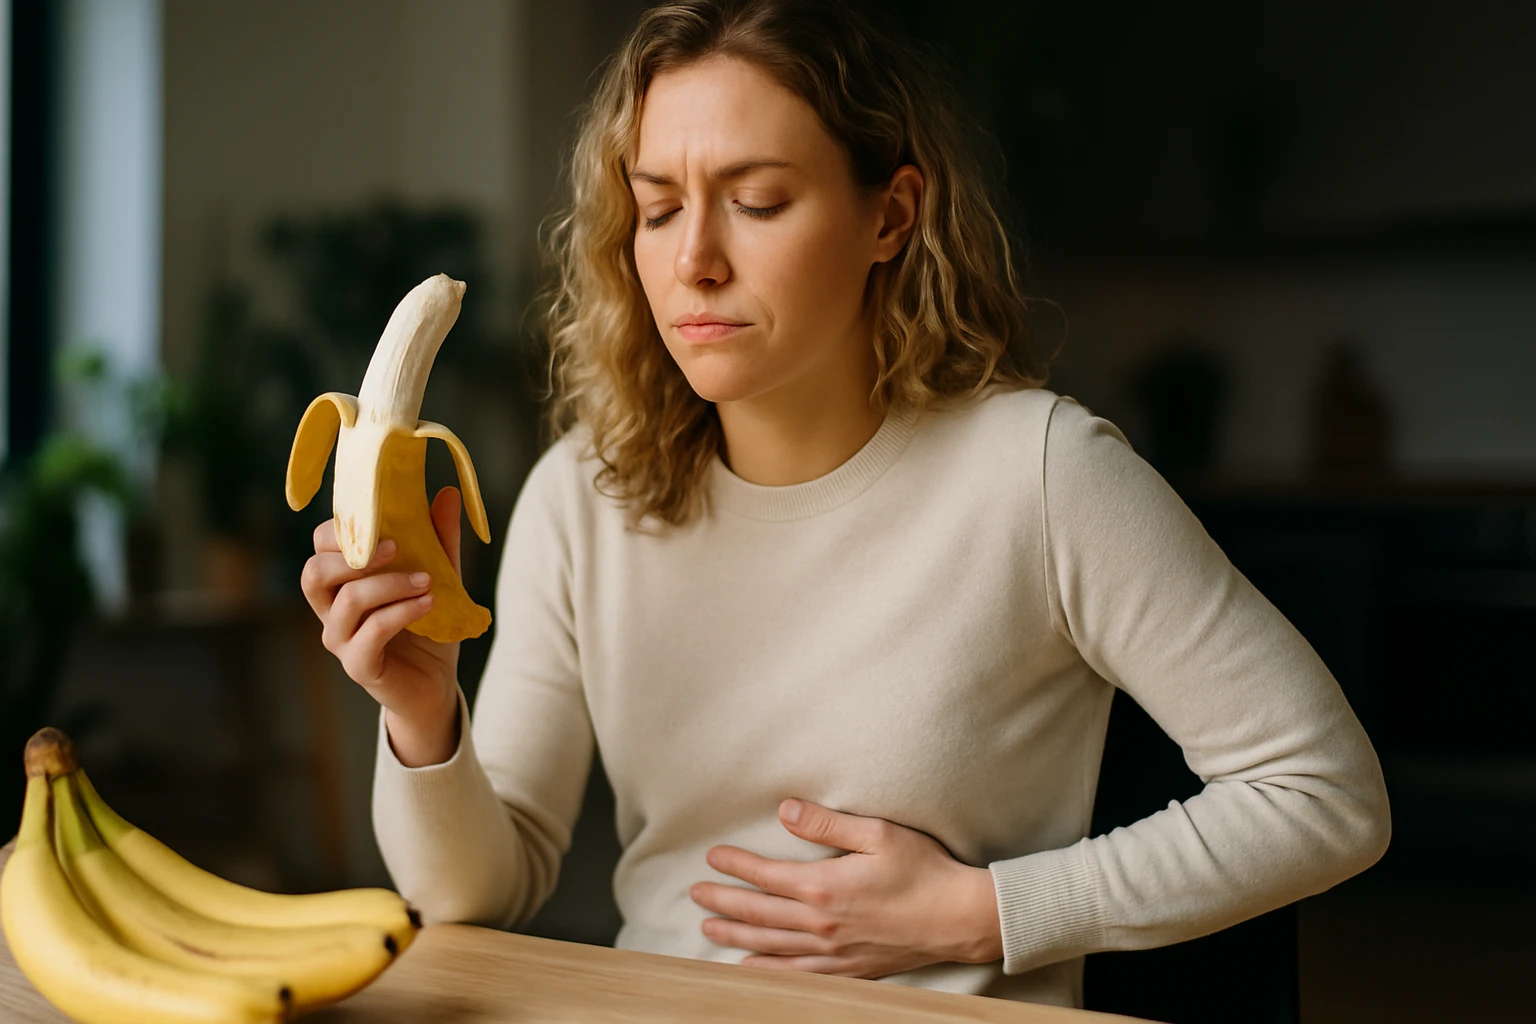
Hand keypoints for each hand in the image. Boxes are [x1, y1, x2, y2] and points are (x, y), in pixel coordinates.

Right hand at [300, 486, 462, 735]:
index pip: (320, 546)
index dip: (342, 530)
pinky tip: (428, 603)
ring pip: (346, 602)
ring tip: (428, 581)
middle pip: (314, 572)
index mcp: (342, 582)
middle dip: (353, 555)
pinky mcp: (359, 665)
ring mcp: (341, 640)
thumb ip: (438, 537)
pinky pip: (369, 633)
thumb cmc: (428, 625)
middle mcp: (331, 610)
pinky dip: (400, 613)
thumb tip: (447, 492)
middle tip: (397, 547)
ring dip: (389, 584)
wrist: (436, 682)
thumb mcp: (439, 574)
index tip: (384, 521)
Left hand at [689, 799, 1002, 978]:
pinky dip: (768, 970)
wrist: (960, 918)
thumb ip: (826, 824)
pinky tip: (751, 967)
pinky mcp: (850, 968)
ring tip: (708, 928)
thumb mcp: (878, 834)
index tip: (712, 857)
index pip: (765, 876)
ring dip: (736, 935)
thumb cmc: (924, 870)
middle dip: (723, 902)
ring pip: (771, 946)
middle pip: (759, 913)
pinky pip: (798, 974)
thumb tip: (785, 810)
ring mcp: (834, 951)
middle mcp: (822, 924)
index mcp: (824, 887)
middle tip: (695, 894)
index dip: (736, 866)